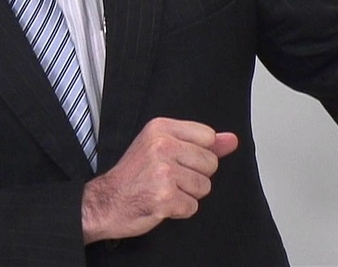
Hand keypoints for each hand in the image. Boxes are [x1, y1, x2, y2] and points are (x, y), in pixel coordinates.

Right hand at [80, 117, 237, 243]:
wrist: (105, 202)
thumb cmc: (132, 176)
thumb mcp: (161, 147)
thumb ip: (200, 143)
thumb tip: (232, 140)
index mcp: (160, 128)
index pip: (208, 136)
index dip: (198, 153)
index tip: (177, 159)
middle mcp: (162, 145)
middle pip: (210, 163)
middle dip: (195, 176)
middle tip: (168, 178)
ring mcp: (163, 172)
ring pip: (204, 186)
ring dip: (187, 194)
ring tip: (163, 190)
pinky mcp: (164, 197)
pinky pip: (193, 206)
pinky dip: (179, 210)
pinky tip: (161, 203)